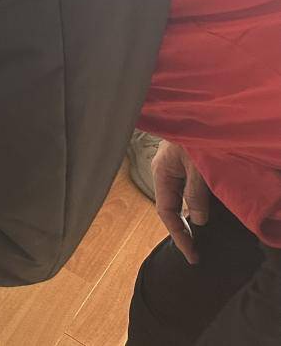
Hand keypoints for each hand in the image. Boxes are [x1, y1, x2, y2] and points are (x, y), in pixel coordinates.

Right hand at [152, 141, 209, 264]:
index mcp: (162, 173)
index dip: (180, 235)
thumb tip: (197, 220)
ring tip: (200, 235)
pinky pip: (186, 188)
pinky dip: (194, 202)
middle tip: (196, 251)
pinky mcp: (185, 161)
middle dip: (182, 229)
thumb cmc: (194, 134)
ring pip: (179, 197)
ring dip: (189, 215)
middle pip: (170, 206)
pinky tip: (201, 209)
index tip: (192, 255)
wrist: (198, 107)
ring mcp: (174, 166)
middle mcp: (165, 171)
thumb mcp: (197, 166)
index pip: (166, 212)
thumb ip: (195, 194)